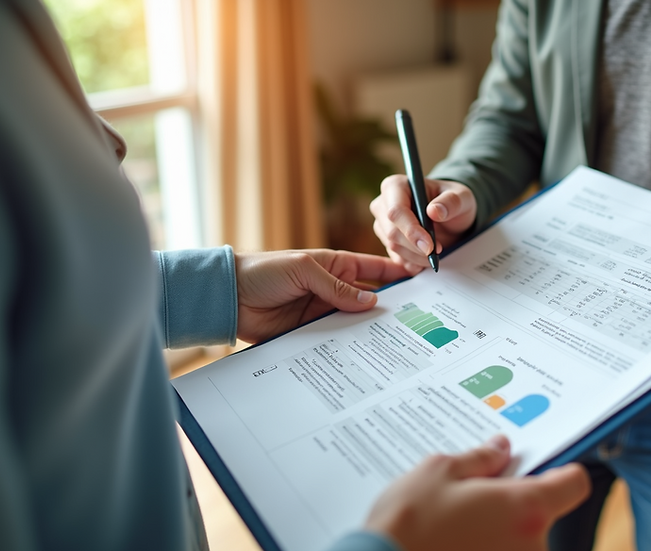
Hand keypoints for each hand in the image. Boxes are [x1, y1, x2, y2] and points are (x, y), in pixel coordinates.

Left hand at [235, 249, 410, 342]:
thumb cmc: (263, 271)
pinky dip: (347, 347)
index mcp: (335, 266)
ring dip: (369, 331)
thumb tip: (370, 301)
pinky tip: (364, 355)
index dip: (397, 275)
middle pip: (368, 301)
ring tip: (395, 342)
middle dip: (389, 309)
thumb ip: (337, 287)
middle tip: (415, 321)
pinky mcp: (310, 334)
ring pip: (354, 324)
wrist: (228, 297)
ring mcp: (322, 313)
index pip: (374, 269)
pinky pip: (334, 341)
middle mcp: (333, 290)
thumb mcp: (304, 270)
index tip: (422, 282)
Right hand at [365, 435, 590, 550]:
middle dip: (512, 504)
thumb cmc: (407, 526)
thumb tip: (499, 449)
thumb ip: (480, 459)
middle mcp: (532, 546)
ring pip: (517, 541)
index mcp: (525, 509)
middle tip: (474, 498)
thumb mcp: (440, 472)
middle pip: (541, 515)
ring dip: (495, 532)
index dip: (562, 471)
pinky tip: (452, 545)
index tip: (545, 469)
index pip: (574, 484)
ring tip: (454, 527)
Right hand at [369, 175, 477, 272]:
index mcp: (396, 186)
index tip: (430, 245)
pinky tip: (426, 258)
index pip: (396, 211)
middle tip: (438, 251)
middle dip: (416, 246)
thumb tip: (434, 211)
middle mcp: (384, 204)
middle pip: (392, 231)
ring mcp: (382, 223)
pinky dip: (413, 262)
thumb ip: (451, 202)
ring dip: (417, 256)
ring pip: (394, 247)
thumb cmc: (452, 202)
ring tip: (436, 253)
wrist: (450, 217)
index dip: (411, 230)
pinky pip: (396, 257)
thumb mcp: (461, 197)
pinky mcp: (386, 241)